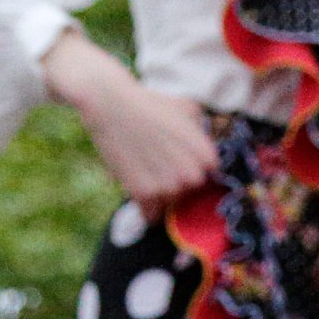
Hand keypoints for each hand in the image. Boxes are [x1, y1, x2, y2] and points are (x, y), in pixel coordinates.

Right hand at [41, 30, 215, 216]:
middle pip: (189, 196)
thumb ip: (202, 132)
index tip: (179, 166)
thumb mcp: (188, 109)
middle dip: (177, 187)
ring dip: (158, 196)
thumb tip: (208, 150)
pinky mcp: (144, 194)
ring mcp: (169, 187)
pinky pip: (151, 216)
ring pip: (169, 205)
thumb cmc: (149, 103)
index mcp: (208, 157)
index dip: (192, 174)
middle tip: (157, 167)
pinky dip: (145, 209)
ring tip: (143, 171)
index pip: (208, 182)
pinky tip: (138, 192)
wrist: (109, 101)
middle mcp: (193, 176)